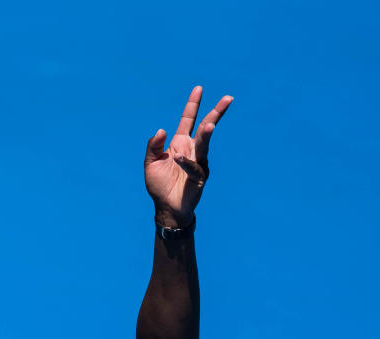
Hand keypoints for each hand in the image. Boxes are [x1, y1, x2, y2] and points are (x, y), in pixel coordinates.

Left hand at [145, 86, 232, 227]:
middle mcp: (192, 150)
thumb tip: (161, 130)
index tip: (199, 88)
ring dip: (206, 135)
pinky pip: (194, 167)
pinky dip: (185, 163)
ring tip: (210, 125)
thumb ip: (153, 147)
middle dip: (216, 113)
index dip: (192, 105)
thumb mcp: (151, 163)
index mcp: (180, 143)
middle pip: (206, 128)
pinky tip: (178, 159)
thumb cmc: (159, 185)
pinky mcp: (200, 177)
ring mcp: (199, 163)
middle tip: (228, 98)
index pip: (188, 120)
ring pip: (204, 146)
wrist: (167, 208)